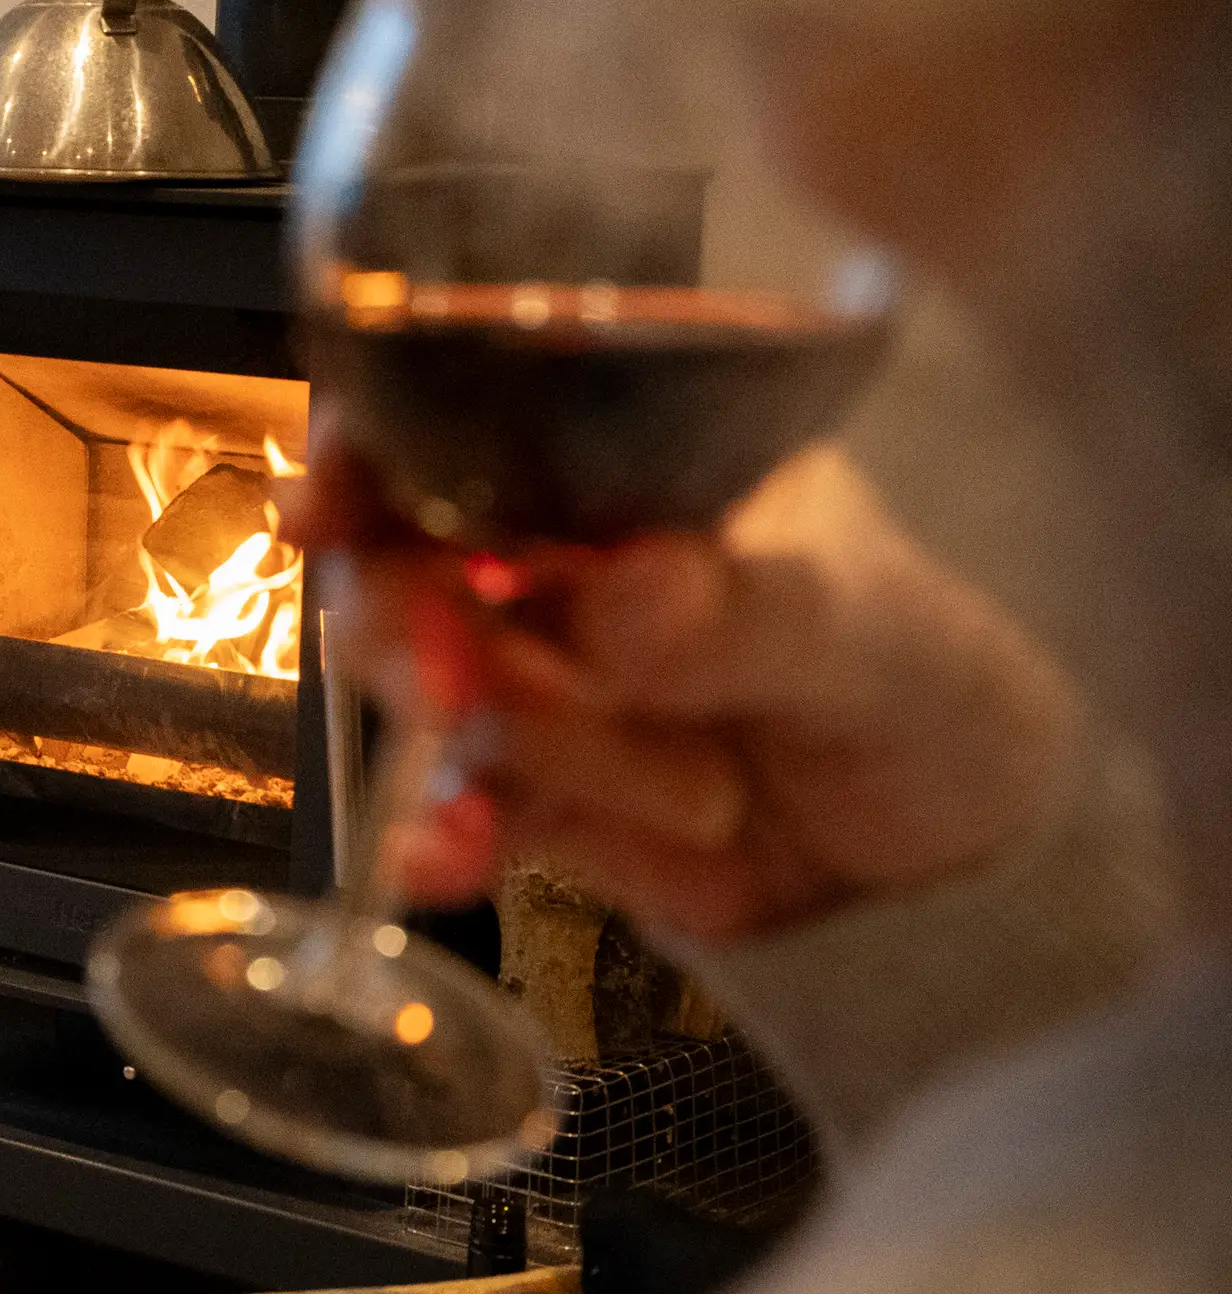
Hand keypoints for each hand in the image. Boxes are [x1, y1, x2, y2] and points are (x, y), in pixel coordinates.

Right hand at [294, 437, 1077, 945]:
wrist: (964, 867)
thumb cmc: (935, 690)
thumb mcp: (878, 633)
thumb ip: (759, 612)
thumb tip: (632, 594)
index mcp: (629, 471)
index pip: (462, 426)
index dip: (370, 452)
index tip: (330, 501)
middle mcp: (555, 564)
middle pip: (403, 566)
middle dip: (422, 628)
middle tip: (470, 682)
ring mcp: (535, 682)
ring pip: (433, 695)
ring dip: (527, 749)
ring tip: (698, 798)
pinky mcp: (533, 797)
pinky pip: (450, 809)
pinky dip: (434, 835)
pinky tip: (444, 856)